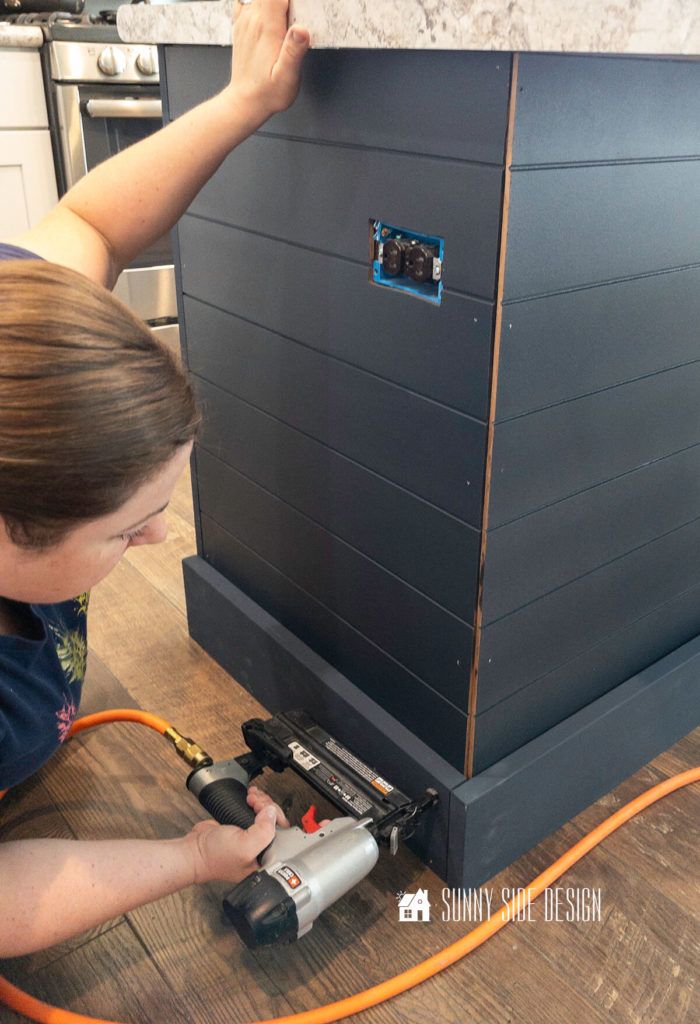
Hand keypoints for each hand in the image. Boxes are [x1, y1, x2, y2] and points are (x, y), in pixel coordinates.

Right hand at [186, 787, 286, 884]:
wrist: (194, 850)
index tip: (265, 809)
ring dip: (262, 801)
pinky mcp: (243, 828)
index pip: (283, 835)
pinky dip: (255, 801)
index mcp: (266, 860)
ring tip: (252, 798)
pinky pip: (256, 811)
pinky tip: (251, 797)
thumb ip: (263, 831)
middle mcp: (261, 850)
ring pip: (267, 814)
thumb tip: (272, 813)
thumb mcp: (244, 847)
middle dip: (267, 807)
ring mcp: (252, 838)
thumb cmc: (214, 858)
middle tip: (256, 802)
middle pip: (275, 821)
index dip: (276, 818)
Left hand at [227, 0, 309, 123]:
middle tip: (292, 21)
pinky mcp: (241, 25)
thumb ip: (294, 51)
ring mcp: (245, 20)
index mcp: (267, 26)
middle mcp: (253, 19)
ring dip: (274, 3)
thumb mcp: (287, 76)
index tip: (300, 9)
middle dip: (286, 2)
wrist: (245, 102)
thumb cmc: (268, 93)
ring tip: (282, 24)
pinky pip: (247, 2)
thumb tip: (302, 29)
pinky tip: (267, 17)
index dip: (292, 0)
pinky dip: (257, 4)